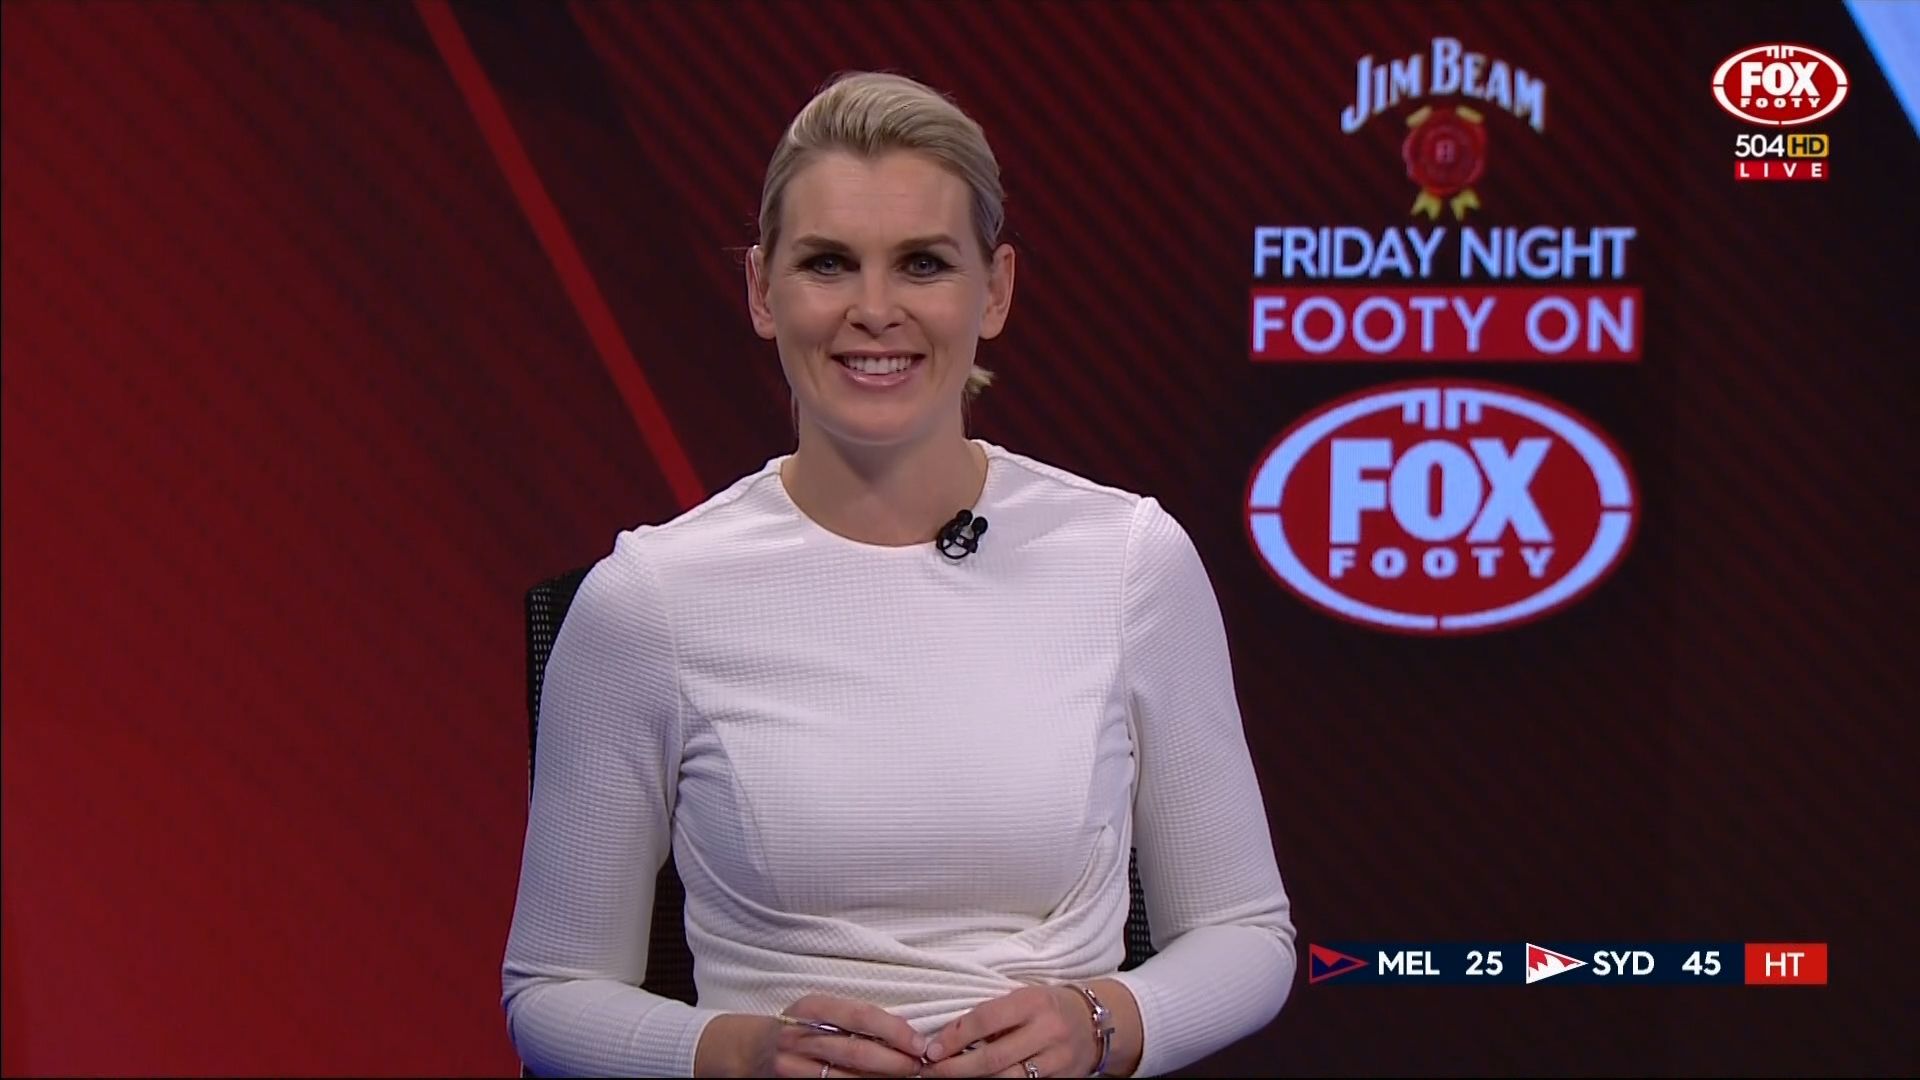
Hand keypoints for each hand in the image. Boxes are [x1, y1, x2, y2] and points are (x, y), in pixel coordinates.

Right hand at [695, 995, 926, 1077]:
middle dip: (894, 1062)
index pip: (860, 1017)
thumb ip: (854, 1019)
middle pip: (855, 1052)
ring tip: (905, 1078)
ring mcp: (791, 1066)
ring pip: (846, 1078)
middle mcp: (798, 1036)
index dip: (893, 1031)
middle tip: (919, 1067)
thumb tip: (906, 1035)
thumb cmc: (799, 1026)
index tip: (919, 1044)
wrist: (753, 1050)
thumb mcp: (820, 1011)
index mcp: (810, 1007)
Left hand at [918, 985, 1095, 1077]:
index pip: (985, 1020)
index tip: (933, 1049)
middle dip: (956, 1069)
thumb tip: (948, 1037)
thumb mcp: (1024, 998)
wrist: (1095, 1022)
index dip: (954, 1037)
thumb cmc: (1049, 1006)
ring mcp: (1056, 1061)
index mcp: (1033, 1002)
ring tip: (949, 1079)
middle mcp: (1047, 1031)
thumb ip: (992, 1014)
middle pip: (992, 1058)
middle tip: (931, 1071)